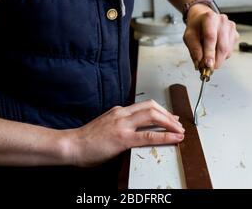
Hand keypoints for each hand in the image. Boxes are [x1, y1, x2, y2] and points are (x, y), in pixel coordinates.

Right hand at [60, 100, 184, 166]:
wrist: (72, 145)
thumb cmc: (86, 139)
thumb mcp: (105, 125)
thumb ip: (119, 123)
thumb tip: (133, 129)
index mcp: (119, 111)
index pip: (145, 106)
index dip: (161, 111)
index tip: (171, 117)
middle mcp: (122, 114)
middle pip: (152, 107)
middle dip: (168, 115)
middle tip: (179, 124)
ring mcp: (122, 125)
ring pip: (153, 116)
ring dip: (170, 122)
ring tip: (180, 130)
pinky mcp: (122, 138)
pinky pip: (148, 135)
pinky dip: (164, 136)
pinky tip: (174, 138)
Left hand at [183, 4, 238, 69]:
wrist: (203, 19)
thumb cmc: (196, 27)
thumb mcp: (189, 36)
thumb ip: (194, 50)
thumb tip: (200, 64)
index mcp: (209, 18)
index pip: (210, 37)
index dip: (210, 53)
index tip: (208, 65)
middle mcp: (222, 21)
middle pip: (222, 46)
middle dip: (215, 61)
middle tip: (207, 69)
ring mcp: (230, 27)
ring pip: (227, 50)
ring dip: (218, 59)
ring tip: (208, 58)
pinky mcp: (235, 34)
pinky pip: (230, 51)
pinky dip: (222, 56)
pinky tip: (215, 51)